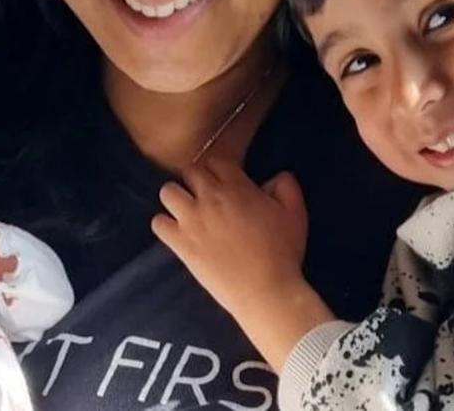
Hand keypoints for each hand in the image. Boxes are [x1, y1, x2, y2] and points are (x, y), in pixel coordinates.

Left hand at [152, 160, 308, 312]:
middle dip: (197, 181)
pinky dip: (165, 225)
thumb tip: (272, 176)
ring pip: (168, 192)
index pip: (215, 161)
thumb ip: (286, 186)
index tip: (223, 184)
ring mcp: (192, 220)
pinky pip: (158, 223)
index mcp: (237, 188)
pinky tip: (177, 233)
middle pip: (190, 172)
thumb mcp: (295, 213)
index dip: (218, 171)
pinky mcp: (181, 244)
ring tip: (187, 211)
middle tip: (206, 197)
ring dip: (177, 198)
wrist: (266, 291)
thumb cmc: (283, 252)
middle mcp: (210, 198)